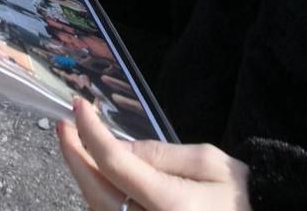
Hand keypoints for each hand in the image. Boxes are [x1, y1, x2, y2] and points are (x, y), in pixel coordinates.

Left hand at [57, 99, 250, 210]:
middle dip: (74, 157)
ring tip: (77, 145)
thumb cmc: (242, 196)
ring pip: (98, 210)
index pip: (116, 164)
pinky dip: (98, 195)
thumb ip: (162, 154)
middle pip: (96, 193)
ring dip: (83, 176)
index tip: (79, 106)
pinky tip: (96, 174)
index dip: (91, 132)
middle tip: (64, 125)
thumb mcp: (210, 163)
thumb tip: (118, 146)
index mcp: (171, 204)